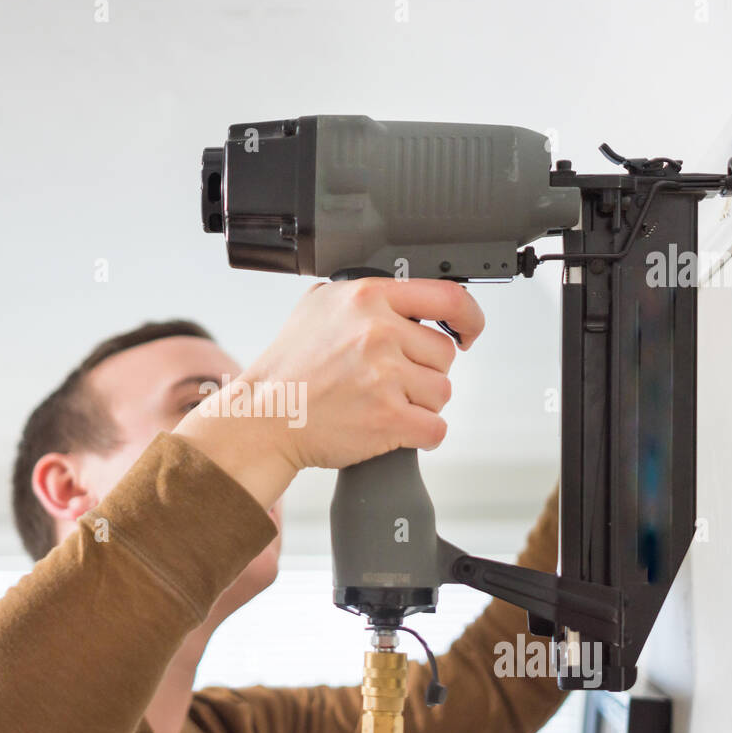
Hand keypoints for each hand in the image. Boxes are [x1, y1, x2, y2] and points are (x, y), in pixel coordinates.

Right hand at [174, 277, 484, 505]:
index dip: (468, 318)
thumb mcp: (316, 307)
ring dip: (419, 404)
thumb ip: (362, 297)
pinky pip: (435, 429)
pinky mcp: (388, 417)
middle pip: (444, 355)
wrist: (263, 419)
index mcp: (366, 298)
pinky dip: (420, 435)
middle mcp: (378, 332)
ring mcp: (384, 375)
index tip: (468, 332)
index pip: (447, 297)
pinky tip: (392, 429)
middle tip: (386, 382)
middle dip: (423, 372)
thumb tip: (402, 297)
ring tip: (379, 404)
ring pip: (441, 393)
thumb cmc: (287, 370)